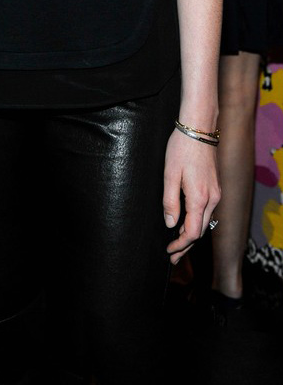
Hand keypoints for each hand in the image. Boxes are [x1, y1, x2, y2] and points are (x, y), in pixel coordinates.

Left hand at [162, 127, 220, 261]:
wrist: (199, 128)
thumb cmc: (181, 148)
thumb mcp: (170, 174)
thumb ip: (170, 201)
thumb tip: (171, 224)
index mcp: (199, 197)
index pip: (193, 232)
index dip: (181, 245)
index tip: (169, 251)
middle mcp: (212, 198)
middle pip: (200, 230)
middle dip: (186, 245)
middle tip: (172, 256)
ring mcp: (215, 193)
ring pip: (204, 222)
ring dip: (192, 235)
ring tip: (178, 245)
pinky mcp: (214, 187)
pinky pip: (206, 211)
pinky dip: (197, 222)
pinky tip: (187, 224)